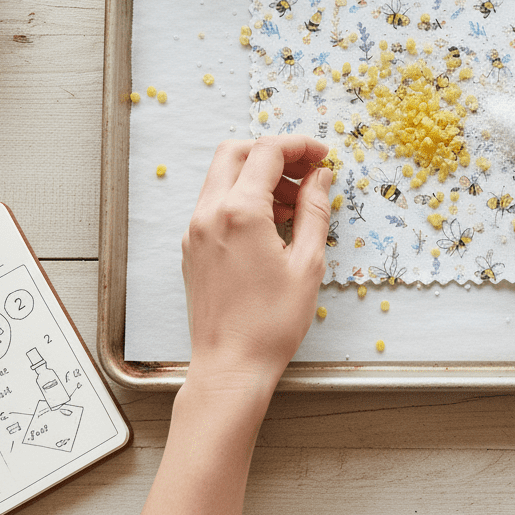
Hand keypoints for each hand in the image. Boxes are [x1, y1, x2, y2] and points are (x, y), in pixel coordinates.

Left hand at [180, 134, 331, 394]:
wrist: (230, 368)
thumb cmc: (271, 323)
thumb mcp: (307, 263)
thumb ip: (315, 210)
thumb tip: (321, 177)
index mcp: (240, 212)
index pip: (268, 152)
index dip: (299, 146)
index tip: (322, 156)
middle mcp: (210, 213)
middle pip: (237, 152)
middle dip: (274, 153)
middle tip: (307, 172)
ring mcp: (195, 230)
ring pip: (224, 176)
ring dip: (259, 176)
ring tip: (295, 204)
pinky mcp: (192, 247)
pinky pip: (216, 203)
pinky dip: (243, 198)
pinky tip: (271, 224)